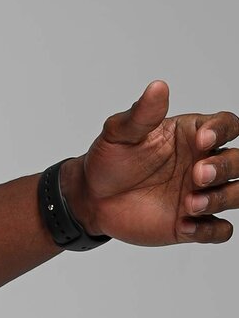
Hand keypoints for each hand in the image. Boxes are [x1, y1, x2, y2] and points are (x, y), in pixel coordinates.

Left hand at [66, 81, 237, 245]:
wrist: (92, 198)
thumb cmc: (110, 160)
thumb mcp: (120, 134)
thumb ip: (142, 114)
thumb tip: (158, 87)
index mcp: (194, 135)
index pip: (228, 125)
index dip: (222, 131)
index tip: (202, 139)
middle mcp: (205, 162)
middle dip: (225, 168)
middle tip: (197, 175)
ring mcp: (202, 194)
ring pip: (238, 194)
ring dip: (222, 198)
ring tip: (191, 204)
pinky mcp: (194, 223)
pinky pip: (220, 230)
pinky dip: (211, 230)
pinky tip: (186, 227)